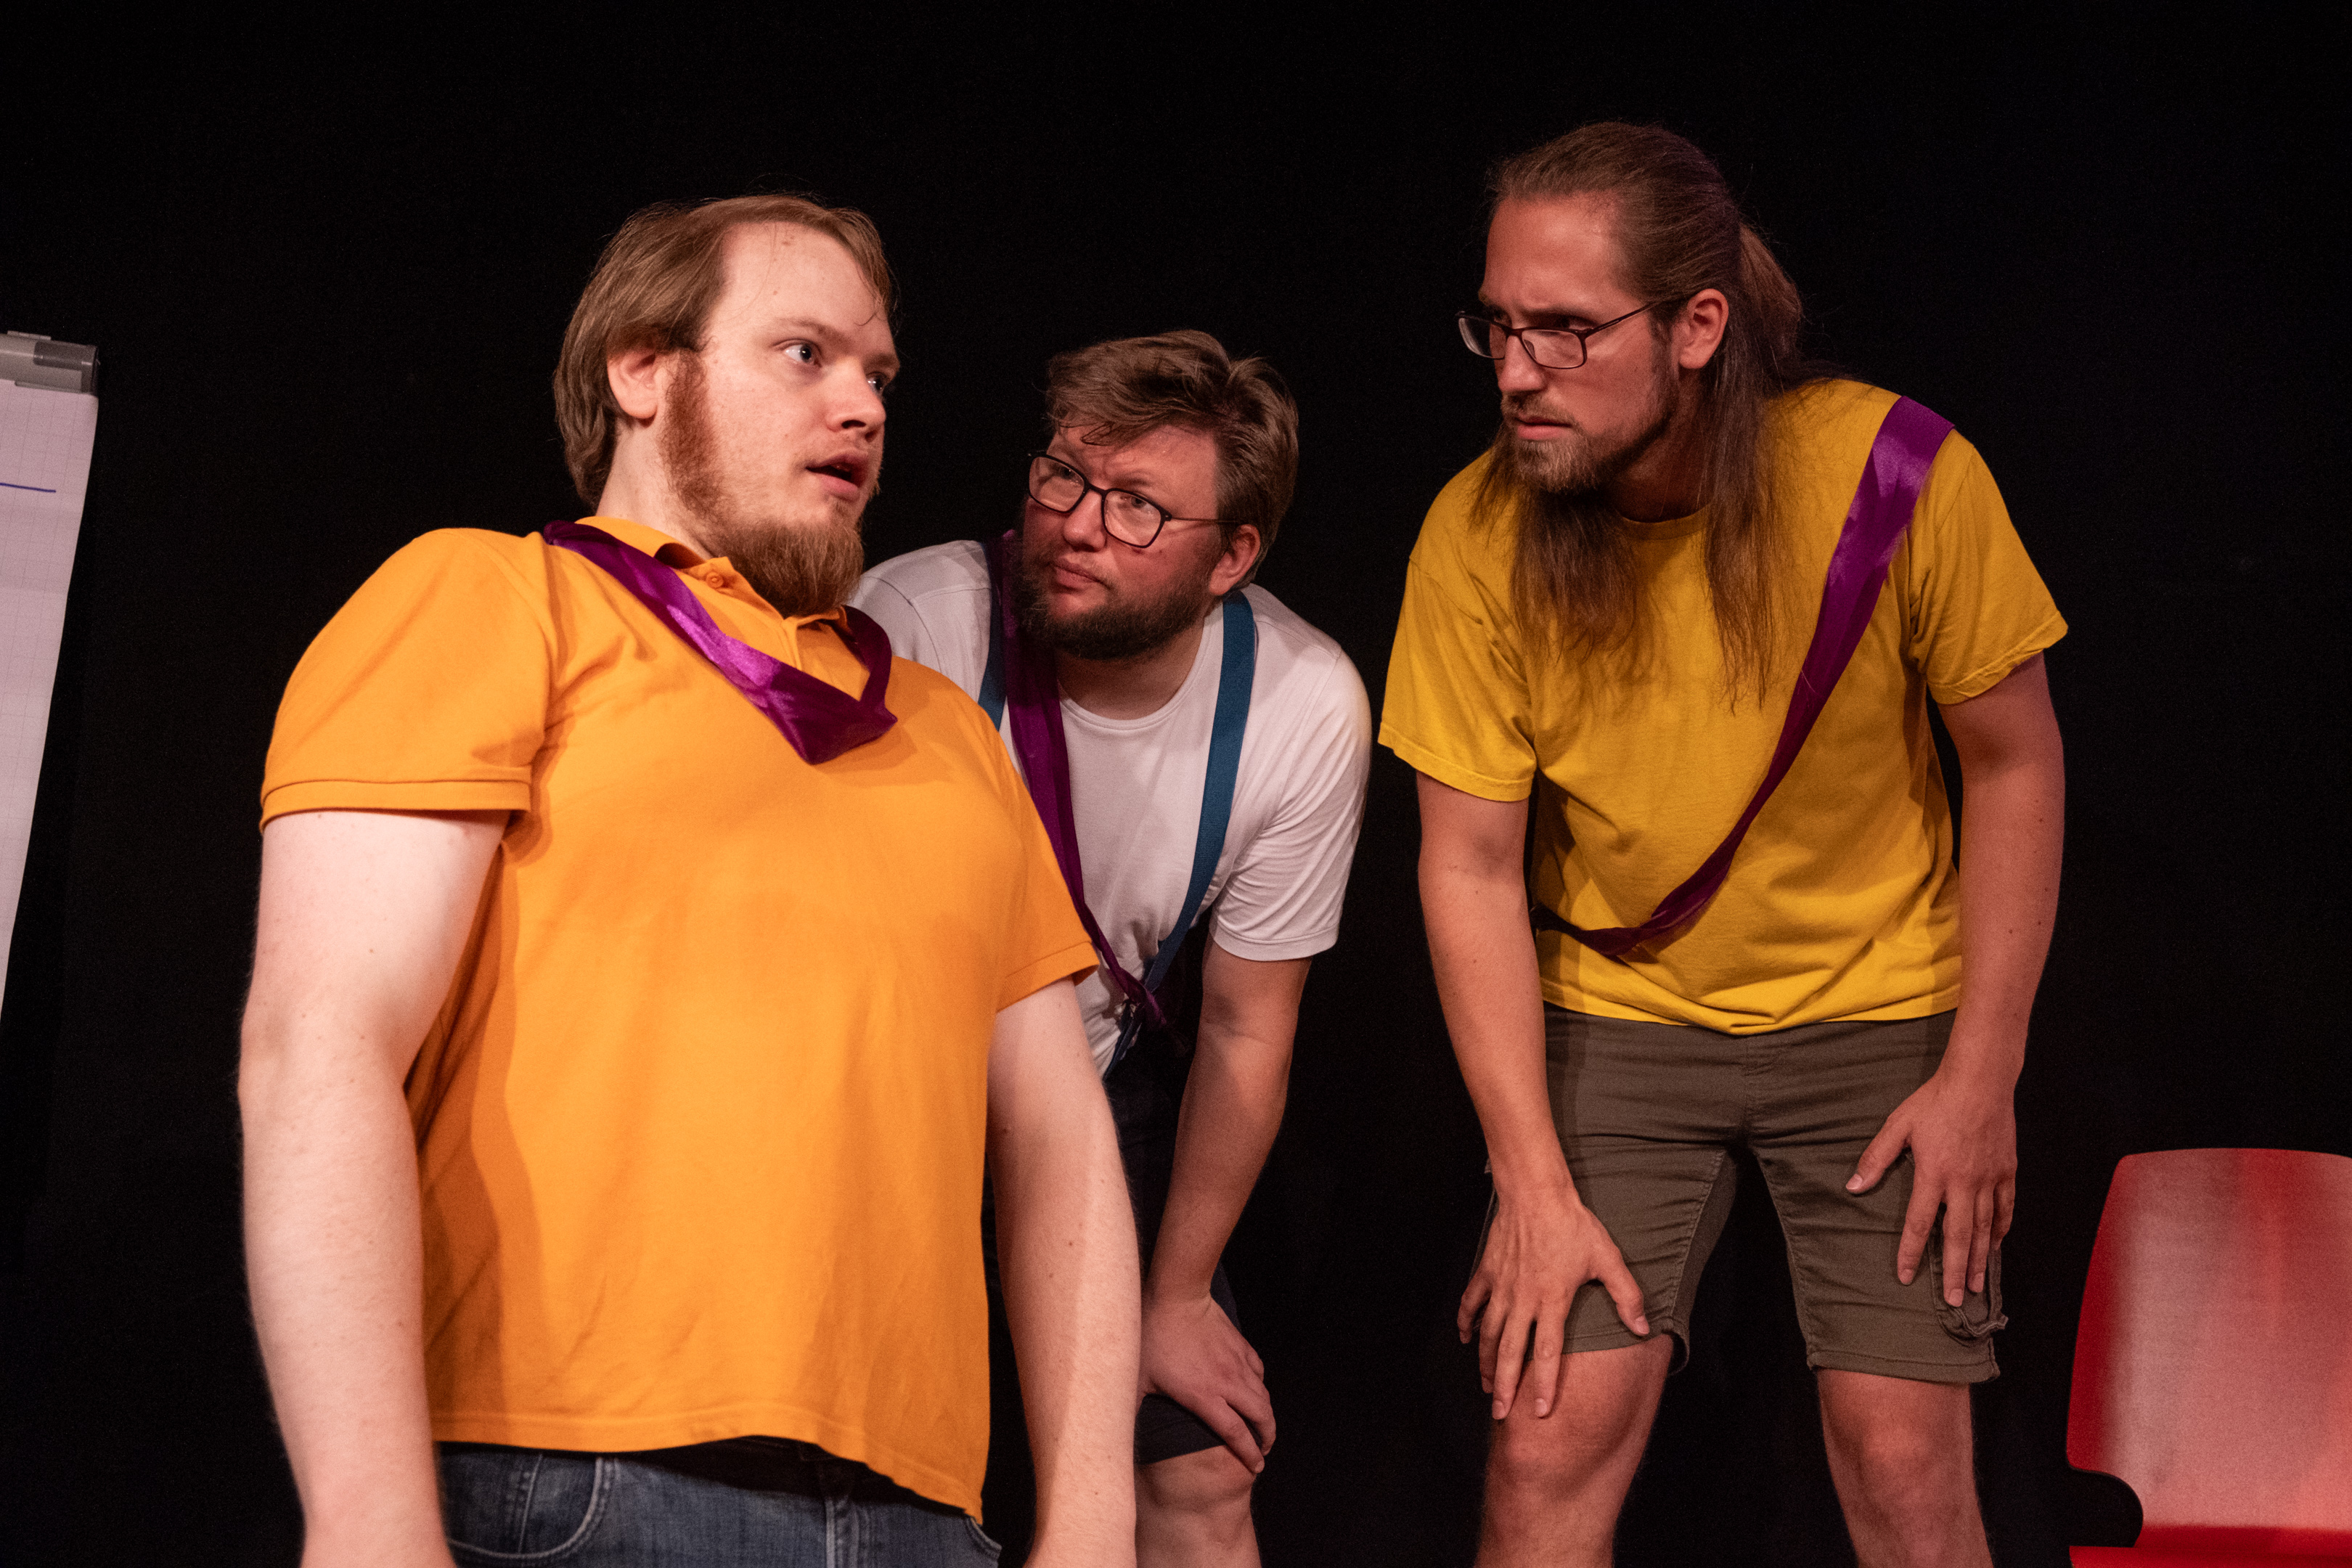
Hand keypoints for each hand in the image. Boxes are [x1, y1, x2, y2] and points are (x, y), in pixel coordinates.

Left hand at [1140, 1291, 1273, 1471]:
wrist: (1176, 1297)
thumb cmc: (1153, 1338)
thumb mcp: (1138, 1378)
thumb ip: (1131, 1409)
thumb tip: (1115, 1434)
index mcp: (1205, 1396)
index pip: (1236, 1433)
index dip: (1249, 1454)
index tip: (1255, 1468)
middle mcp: (1227, 1382)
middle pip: (1261, 1417)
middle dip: (1268, 1438)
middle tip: (1263, 1450)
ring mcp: (1236, 1362)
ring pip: (1263, 1395)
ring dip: (1266, 1414)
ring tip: (1263, 1425)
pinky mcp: (1239, 1345)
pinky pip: (1258, 1371)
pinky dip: (1260, 1386)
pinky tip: (1254, 1389)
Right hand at [1457, 1182, 1647, 1420]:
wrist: (1536, 1193)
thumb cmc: (1573, 1225)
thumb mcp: (1607, 1260)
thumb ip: (1626, 1296)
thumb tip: (1643, 1327)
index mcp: (1552, 1302)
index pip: (1546, 1354)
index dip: (1542, 1385)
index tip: (1539, 1412)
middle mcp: (1523, 1301)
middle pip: (1509, 1353)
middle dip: (1505, 1387)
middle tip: (1500, 1414)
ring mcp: (1501, 1288)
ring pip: (1488, 1333)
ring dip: (1485, 1363)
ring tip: (1486, 1386)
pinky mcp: (1487, 1272)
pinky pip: (1471, 1302)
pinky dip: (1465, 1321)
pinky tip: (1464, 1337)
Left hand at [1847, 1061, 2017, 1302]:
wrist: (1979, 1082)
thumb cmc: (1935, 1101)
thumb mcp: (1898, 1126)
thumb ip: (1876, 1158)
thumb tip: (1853, 1186)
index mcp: (1934, 1174)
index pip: (1920, 1223)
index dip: (1912, 1253)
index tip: (1906, 1276)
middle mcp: (1964, 1184)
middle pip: (1959, 1236)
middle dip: (1957, 1271)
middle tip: (1957, 1301)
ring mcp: (1989, 1179)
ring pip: (1985, 1228)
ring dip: (1981, 1259)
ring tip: (1979, 1285)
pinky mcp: (2006, 1171)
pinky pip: (2005, 1208)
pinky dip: (2001, 1229)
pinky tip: (1997, 1245)